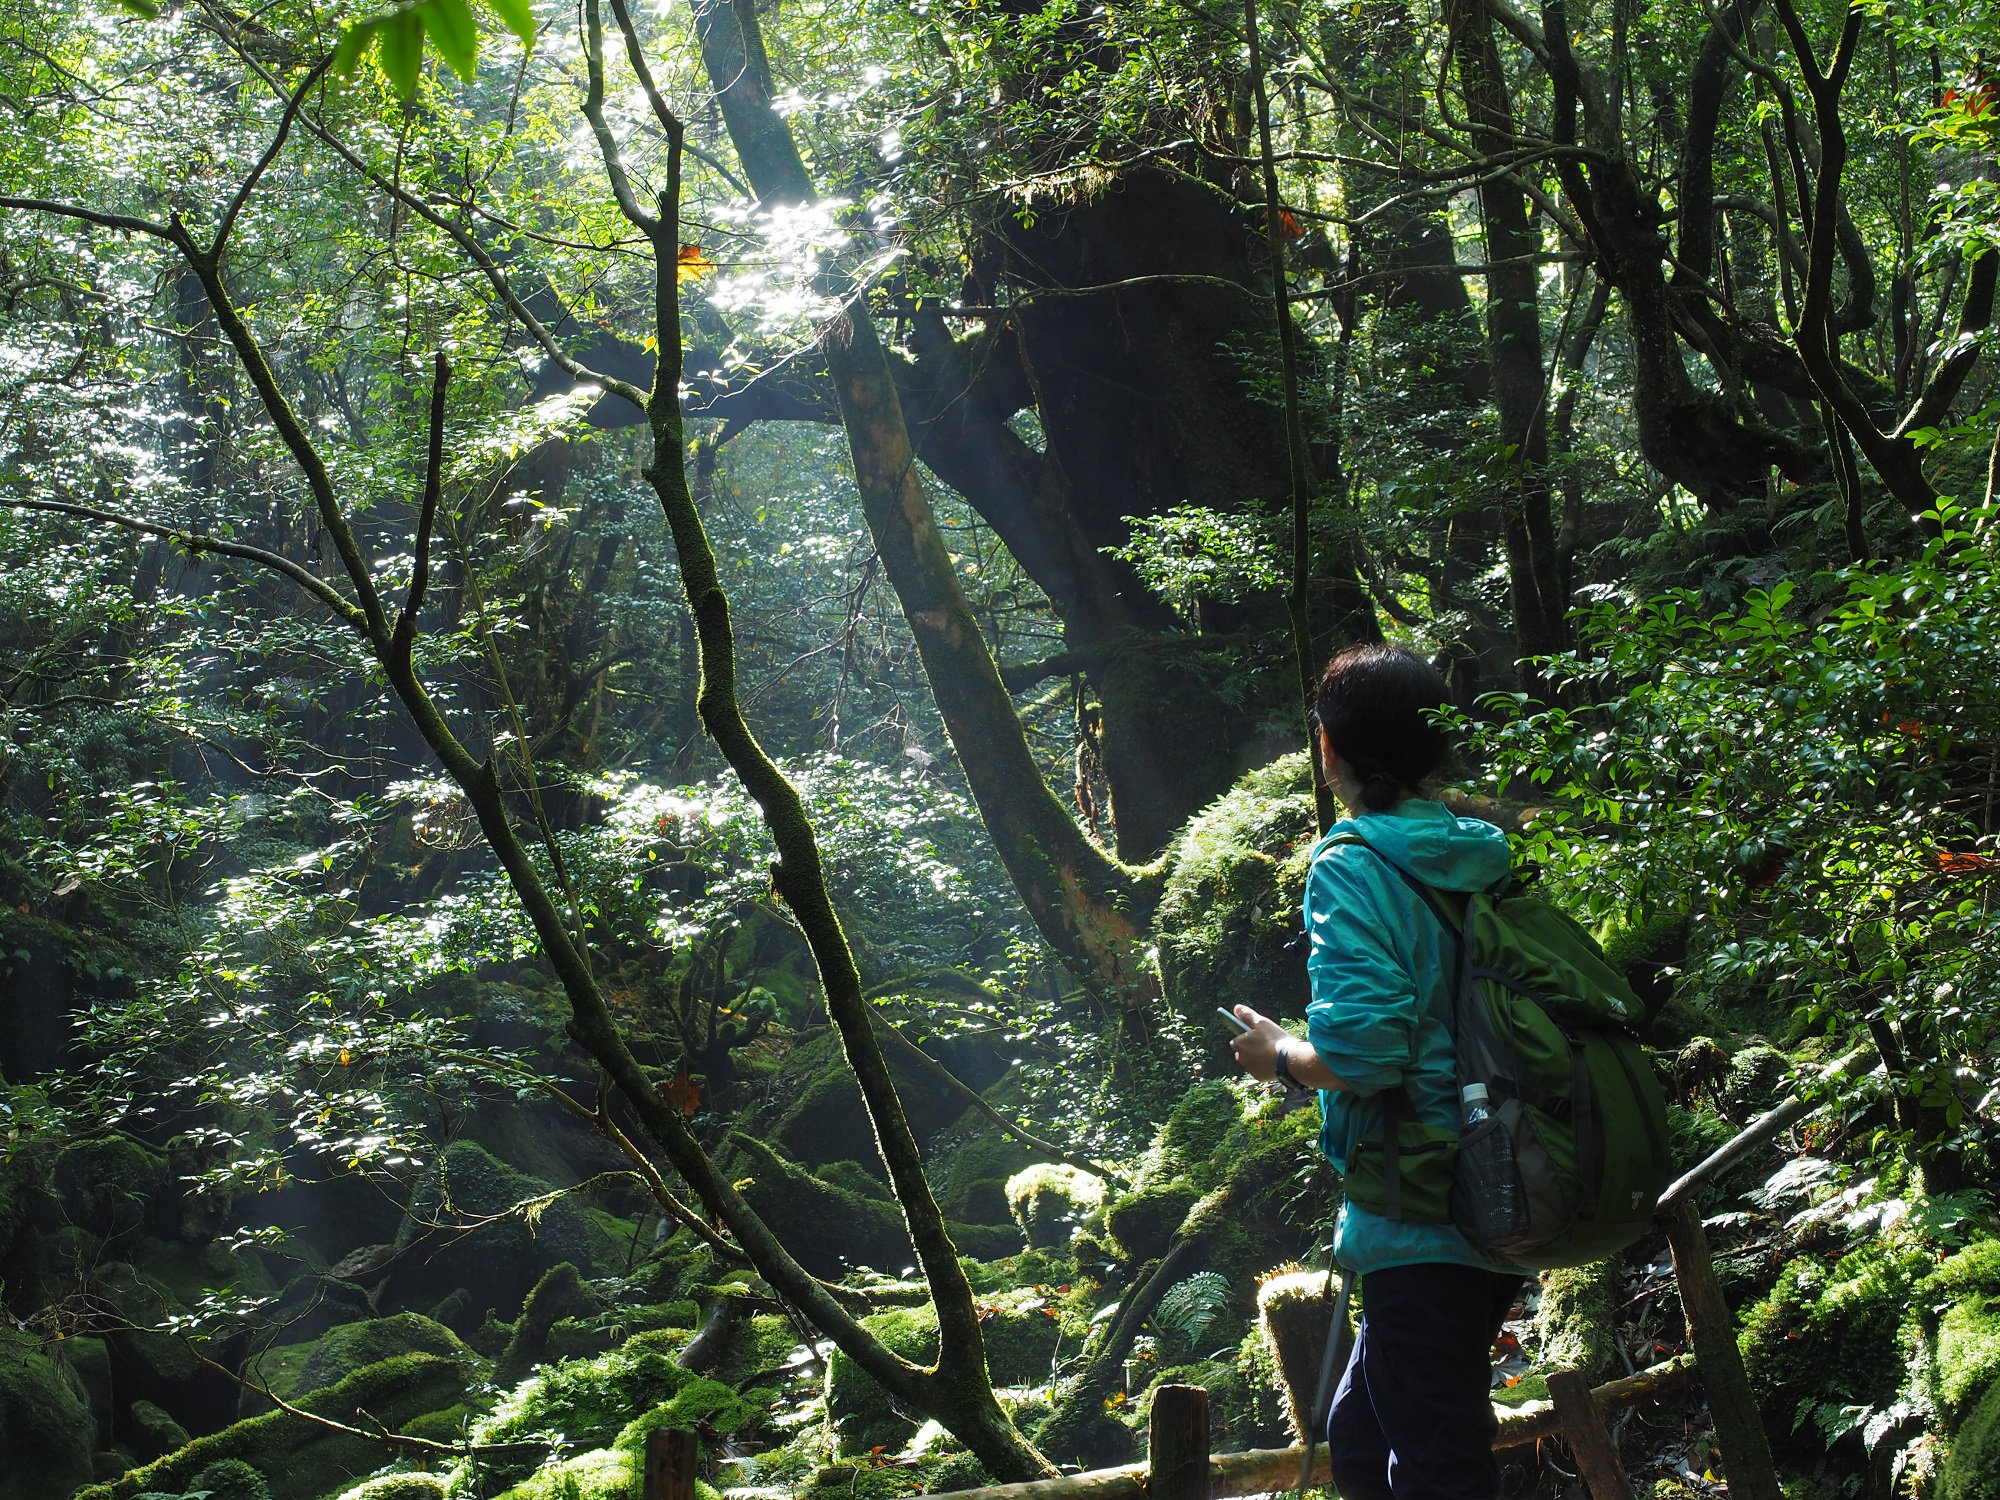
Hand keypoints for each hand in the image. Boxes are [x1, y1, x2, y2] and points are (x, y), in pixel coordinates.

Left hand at [1228, 1005, 1342, 1091]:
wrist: (1288, 1060)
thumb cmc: (1274, 1039)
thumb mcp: (1261, 1022)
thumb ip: (1247, 1015)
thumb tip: (1236, 1008)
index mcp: (1238, 1044)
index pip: (1238, 1040)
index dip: (1247, 1037)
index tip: (1258, 1036)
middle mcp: (1240, 1058)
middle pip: (1243, 1052)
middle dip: (1251, 1049)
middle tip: (1266, 1044)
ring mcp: (1249, 1068)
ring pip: (1251, 1061)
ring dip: (1257, 1058)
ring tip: (1272, 1053)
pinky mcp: (1258, 1077)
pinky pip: (1259, 1070)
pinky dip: (1264, 1067)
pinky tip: (1274, 1062)